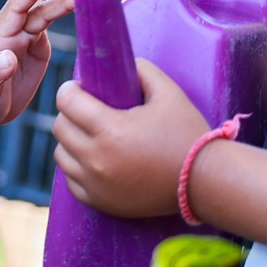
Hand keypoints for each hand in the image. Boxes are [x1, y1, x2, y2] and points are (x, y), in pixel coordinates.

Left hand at [52, 60, 210, 217]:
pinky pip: (71, 180)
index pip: (67, 101)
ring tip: (90, 134)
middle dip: (70, 112)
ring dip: (71, 140)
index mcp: (110, 129)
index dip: (71, 89)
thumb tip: (122, 64)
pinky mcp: (101, 202)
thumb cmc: (188, 134)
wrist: (206, 181)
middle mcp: (97, 159)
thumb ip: (142, 70)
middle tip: (88, 109)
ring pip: (61, 154)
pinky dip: (77, 167)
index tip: (81, 88)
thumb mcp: (169, 92)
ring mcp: (96, 184)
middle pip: (60, 127)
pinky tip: (94, 158)